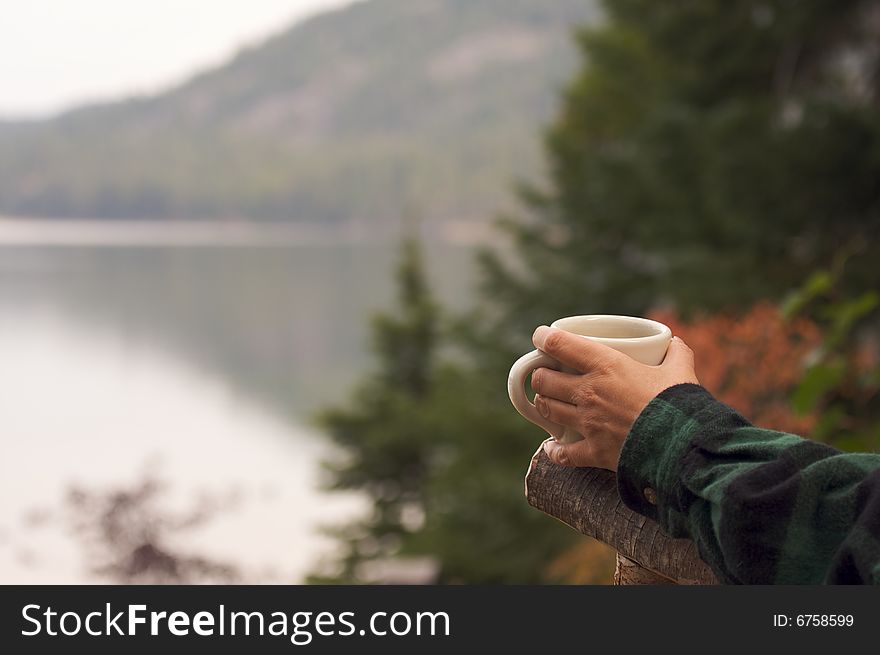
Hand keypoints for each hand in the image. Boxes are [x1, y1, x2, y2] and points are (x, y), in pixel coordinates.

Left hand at [531, 326, 698, 470]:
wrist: (685, 446)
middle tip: (547, 375)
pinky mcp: (593, 451)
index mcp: (605, 365)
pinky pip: (562, 453)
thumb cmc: (680, 404)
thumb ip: (677, 354)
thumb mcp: (681, 371)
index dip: (543, 338)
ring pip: (547, 410)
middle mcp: (589, 392)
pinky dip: (555, 450)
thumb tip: (675, 343)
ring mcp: (588, 423)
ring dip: (544, 404)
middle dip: (541, 376)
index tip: (540, 337)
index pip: (559, 344)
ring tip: (549, 402)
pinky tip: (554, 446)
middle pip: (543, 380)